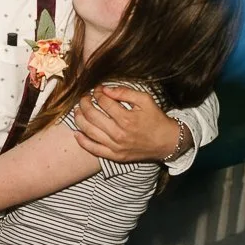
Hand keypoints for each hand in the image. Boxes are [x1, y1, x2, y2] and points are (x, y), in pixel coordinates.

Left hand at [73, 85, 190, 161]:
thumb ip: (125, 92)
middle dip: (84, 103)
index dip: (98, 93)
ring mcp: (115, 147)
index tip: (97, 89)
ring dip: (79, 119)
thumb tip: (105, 89)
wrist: (167, 142)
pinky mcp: (115, 156)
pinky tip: (77, 133)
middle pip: (92, 115)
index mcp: (126, 118)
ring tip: (77, 111)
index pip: (103, 102)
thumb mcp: (145, 100)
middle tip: (84, 98)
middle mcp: (119, 133)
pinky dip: (82, 141)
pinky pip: (94, 149)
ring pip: (89, 131)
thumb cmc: (156, 119)